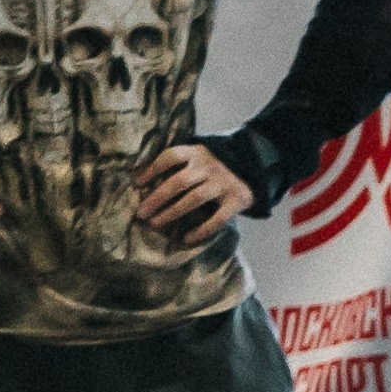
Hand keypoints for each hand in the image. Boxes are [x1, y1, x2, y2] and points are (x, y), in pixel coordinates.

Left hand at [134, 142, 253, 244]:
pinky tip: (187, 239)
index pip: (171, 156)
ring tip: (155, 223)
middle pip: (179, 181)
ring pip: (194, 198)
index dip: (152, 169)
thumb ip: (178, 165)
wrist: (253, 167)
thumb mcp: (197, 157)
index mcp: (197, 152)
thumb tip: (141, 181)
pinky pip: (217, 218)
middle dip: (157, 198)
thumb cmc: (212, 167)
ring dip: (172, 212)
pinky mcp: (236, 200)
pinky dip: (202, 230)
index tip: (137, 183)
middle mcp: (210, 166)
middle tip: (141, 213)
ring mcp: (223, 183)